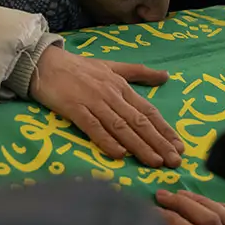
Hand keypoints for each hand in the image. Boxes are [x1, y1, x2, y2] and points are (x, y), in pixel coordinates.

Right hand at [30, 46, 182, 166]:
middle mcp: (111, 94)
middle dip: (159, 142)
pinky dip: (107, 140)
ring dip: (139, 146)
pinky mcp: (75, 108)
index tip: (179, 146)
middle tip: (174, 161)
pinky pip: (93, 127)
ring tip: (155, 162)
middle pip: (139, 121)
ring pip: (121, 127)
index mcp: (122, 86)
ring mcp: (93, 102)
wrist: (45, 63)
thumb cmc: (79, 67)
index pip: (148, 111)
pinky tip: (120, 154)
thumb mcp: (112, 66)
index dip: (164, 129)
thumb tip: (166, 76)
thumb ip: (139, 73)